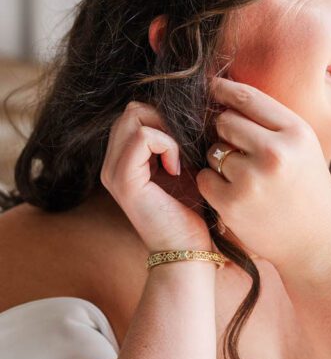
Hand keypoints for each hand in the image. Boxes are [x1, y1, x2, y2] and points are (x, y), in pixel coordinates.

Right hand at [100, 101, 211, 252]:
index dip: (164, 119)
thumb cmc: (191, 212)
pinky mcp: (123, 180)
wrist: (187, 250)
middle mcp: (111, 164)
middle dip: (164, 121)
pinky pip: (142, 136)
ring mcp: (113, 172)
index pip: (135, 113)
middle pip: (132, 109)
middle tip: (184, 151)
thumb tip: (188, 108)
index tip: (185, 148)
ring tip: (180, 161)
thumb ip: (176, 140)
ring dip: (166, 132)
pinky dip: (167, 145)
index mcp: (122, 160)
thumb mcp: (184, 167)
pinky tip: (177, 169)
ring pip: (134, 116)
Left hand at [195, 77, 330, 275]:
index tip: (212, 89)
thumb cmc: (309, 193)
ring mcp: (252, 178)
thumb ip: (271, 124)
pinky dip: (214, 185)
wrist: (318, 246)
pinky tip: (237, 196)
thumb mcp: (304, 149)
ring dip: (221, 162)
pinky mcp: (233, 202)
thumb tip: (224, 97)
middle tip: (241, 152)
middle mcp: (275, 151)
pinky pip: (205, 178)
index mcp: (296, 132)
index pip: (247, 97)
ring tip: (247, 180)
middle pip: (225, 122)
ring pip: (213, 151)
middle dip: (225, 133)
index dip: (224, 90)